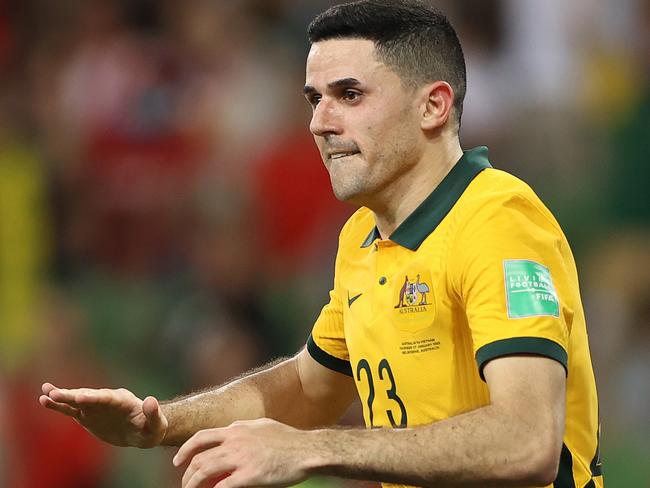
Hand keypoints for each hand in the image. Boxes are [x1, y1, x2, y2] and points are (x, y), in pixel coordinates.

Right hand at [39, 383, 167, 447]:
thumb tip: (150, 400)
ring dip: (61, 397)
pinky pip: (71, 410)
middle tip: (53, 393)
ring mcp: (96, 407)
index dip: (93, 397)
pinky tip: (44, 400)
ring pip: (76, 400)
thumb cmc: (152, 428)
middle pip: (88, 396)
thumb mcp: (157, 424)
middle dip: (72, 395)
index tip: (80, 397)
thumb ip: (153, 413)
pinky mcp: (88, 415)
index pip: (106, 398)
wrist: (143, 431)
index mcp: (123, 401)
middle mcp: (107, 400)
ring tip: (44, 393)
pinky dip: (59, 406)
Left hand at [173, 418, 312, 487]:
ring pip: (205, 472)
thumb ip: (244, 429)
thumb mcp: (262, 425)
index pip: (202, 437)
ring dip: (193, 485)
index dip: (185, 450)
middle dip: (187, 474)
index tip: (178, 462)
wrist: (307, 450)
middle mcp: (235, 441)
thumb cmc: (288, 440)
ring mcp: (241, 458)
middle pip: (199, 457)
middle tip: (184, 484)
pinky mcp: (249, 475)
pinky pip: (222, 487)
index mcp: (237, 428)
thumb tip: (231, 431)